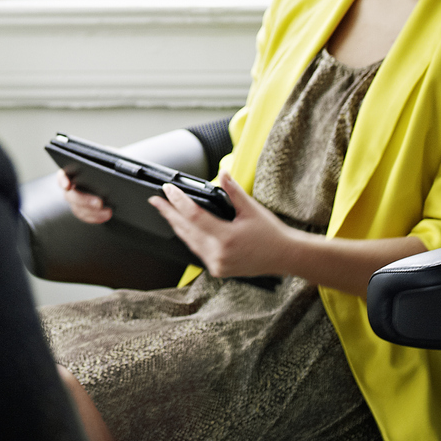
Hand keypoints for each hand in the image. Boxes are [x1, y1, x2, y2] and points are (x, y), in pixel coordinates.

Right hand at [54, 167, 113, 224]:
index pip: (62, 176)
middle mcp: (69, 188)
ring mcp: (74, 201)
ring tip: (108, 211)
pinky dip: (96, 217)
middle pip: (72, 196)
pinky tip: (107, 215)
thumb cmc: (98, 171)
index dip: (63, 181)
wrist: (99, 182)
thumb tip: (106, 169)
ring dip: (94, 212)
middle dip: (85, 201)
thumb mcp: (97, 166)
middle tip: (100, 203)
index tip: (68, 185)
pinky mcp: (80, 210)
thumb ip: (97, 168)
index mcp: (70, 174)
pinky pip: (85, 216)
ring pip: (79, 209)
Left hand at [149, 171, 302, 279]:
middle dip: (169, 213)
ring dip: (176, 225)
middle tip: (155, 200)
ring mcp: (217, 264)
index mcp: (227, 238)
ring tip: (165, 211)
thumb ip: (233, 191)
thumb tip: (222, 172)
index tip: (168, 190)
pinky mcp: (218, 269)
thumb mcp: (252, 209)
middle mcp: (219, 254)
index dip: (178, 201)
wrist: (286, 257)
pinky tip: (182, 227)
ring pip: (189, 241)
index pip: (194, 216)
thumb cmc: (271, 234)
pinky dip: (189, 237)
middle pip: (186, 230)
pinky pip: (197, 251)